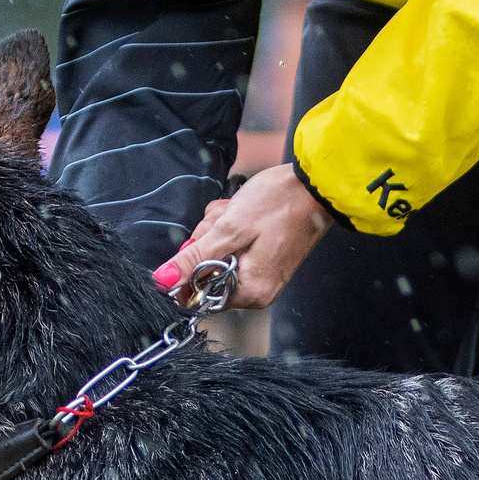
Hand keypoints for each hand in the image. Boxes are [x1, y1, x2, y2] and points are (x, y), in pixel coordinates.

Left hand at [152, 164, 331, 310]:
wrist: (316, 185)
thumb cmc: (278, 204)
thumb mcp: (229, 228)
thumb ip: (195, 258)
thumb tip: (162, 281)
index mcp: (250, 292)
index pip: (201, 294)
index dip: (191, 267)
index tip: (200, 240)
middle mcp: (258, 291)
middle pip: (210, 273)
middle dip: (209, 241)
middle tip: (224, 218)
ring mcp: (264, 274)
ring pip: (220, 256)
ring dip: (219, 230)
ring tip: (236, 211)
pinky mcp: (266, 258)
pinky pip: (236, 248)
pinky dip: (233, 229)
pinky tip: (243, 212)